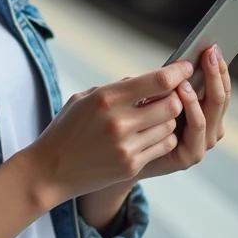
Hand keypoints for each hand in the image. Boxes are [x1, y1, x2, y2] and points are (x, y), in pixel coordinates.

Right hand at [22, 60, 190, 204]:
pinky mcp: (130, 166)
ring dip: (169, 119)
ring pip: (169, 127)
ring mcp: (126, 147)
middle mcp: (119, 122)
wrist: (50, 170)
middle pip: (172, 105)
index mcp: (106, 98)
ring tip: (157, 115)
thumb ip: (119, 88)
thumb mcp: (85, 98)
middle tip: (174, 94)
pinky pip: (162, 146)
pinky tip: (152, 134)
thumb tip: (151, 79)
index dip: (178, 72)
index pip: (157, 81)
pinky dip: (163, 138)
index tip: (187, 67)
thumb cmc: (67, 128)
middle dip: (177, 97)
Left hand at [134, 44, 229, 179]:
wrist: (122, 154)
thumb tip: (183, 57)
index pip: (221, 85)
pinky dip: (192, 109)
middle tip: (210, 53)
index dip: (219, 66)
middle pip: (221, 96)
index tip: (212, 46)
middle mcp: (211, 126)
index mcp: (207, 109)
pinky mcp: (191, 155)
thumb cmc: (140, 119)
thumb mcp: (157, 93)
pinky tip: (182, 93)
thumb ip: (171, 81)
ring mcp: (203, 141)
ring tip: (192, 73)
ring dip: (203, 90)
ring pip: (211, 112)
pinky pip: (198, 129)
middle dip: (216, 73)